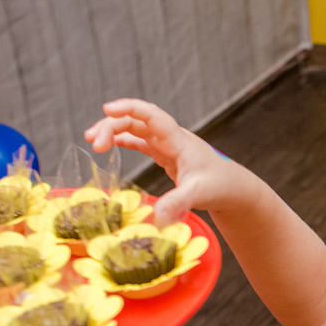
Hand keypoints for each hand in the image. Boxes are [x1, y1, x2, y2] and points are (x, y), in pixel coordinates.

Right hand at [83, 98, 262, 224]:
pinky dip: (124, 141)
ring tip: (92, 141)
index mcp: (178, 140)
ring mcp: (168, 145)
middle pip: (137, 121)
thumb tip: (157, 218)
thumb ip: (178, 203)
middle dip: (113, 126)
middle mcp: (171, 138)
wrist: (233, 189)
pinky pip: (141, 142)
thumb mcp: (198, 194)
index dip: (129, 108)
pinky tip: (109, 147)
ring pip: (136, 129)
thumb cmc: (220, 187)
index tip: (107, 109)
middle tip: (93, 142)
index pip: (151, 115)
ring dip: (114, 131)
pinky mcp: (166, 155)